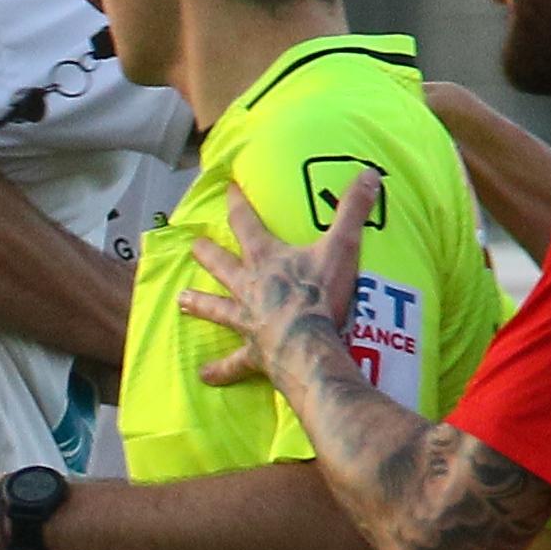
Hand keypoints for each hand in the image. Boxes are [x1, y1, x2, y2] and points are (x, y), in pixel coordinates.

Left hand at [176, 165, 379, 393]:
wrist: (308, 343)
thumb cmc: (321, 294)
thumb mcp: (342, 246)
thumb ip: (352, 210)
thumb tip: (369, 173)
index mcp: (266, 259)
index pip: (246, 223)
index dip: (237, 204)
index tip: (226, 188)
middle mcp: (249, 286)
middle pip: (222, 264)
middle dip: (208, 252)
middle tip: (192, 244)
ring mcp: (247, 319)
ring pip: (218, 308)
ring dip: (200, 303)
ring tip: (181, 301)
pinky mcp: (252, 351)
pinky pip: (233, 363)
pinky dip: (220, 370)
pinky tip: (205, 376)